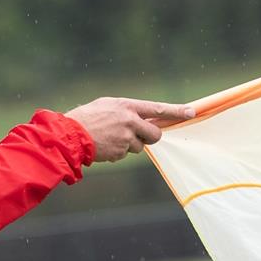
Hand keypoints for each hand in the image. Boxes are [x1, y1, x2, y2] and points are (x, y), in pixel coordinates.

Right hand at [64, 98, 194, 161]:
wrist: (68, 135)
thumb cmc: (86, 118)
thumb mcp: (107, 106)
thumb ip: (127, 111)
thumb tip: (146, 120)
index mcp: (126, 106)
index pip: (157, 108)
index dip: (176, 111)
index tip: (192, 112)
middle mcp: (129, 121)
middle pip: (154, 134)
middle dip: (150, 137)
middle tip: (140, 136)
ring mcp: (125, 138)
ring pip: (139, 147)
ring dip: (129, 146)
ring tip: (109, 139)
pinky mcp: (119, 152)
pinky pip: (125, 154)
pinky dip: (117, 152)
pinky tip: (103, 146)